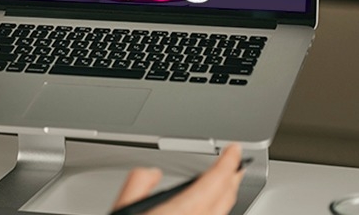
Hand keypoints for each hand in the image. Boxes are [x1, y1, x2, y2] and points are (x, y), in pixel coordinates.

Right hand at [111, 144, 243, 214]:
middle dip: (232, 178)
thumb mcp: (123, 210)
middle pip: (225, 199)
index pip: (214, 181)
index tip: (234, 151)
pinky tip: (212, 213)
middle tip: (234, 165)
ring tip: (227, 186)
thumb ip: (136, 187)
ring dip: (228, 197)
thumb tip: (148, 173)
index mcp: (180, 211)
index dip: (227, 162)